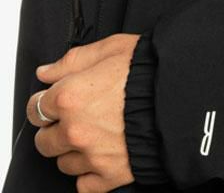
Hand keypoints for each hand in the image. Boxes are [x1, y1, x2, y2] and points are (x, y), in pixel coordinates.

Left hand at [26, 34, 139, 192]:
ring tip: (95, 133)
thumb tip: (47, 72)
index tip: (55, 100)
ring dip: (74, 150)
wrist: (183, 95)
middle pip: (44, 140)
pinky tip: (103, 154)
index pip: (35, 107)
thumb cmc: (150, 69)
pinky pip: (84, 185)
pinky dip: (90, 173)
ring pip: (64, 163)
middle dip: (55, 128)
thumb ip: (73, 60)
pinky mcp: (110, 175)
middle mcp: (76, 129)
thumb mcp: (111, 48)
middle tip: (76, 116)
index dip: (46, 101)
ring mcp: (92, 156)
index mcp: (70, 96)